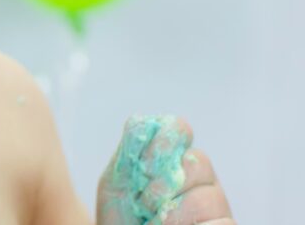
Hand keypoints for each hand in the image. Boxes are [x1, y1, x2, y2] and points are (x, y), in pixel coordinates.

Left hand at [96, 114, 234, 224]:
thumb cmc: (123, 218)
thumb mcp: (117, 182)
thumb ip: (129, 151)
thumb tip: (138, 120)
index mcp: (175, 159)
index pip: (178, 129)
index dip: (161, 144)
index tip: (143, 167)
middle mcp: (201, 178)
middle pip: (198, 161)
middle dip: (163, 185)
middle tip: (143, 203)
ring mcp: (217, 206)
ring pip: (206, 198)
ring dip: (171, 215)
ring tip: (154, 222)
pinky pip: (218, 224)